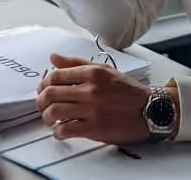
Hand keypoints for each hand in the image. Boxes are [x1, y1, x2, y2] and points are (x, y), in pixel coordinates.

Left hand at [36, 53, 151, 144]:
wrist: (150, 110)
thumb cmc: (128, 91)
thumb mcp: (105, 70)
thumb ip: (77, 64)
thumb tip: (54, 58)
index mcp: (92, 72)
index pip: (55, 75)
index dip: (44, 83)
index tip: (44, 88)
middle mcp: (90, 89)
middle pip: (50, 93)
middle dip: (41, 100)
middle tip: (43, 104)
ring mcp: (91, 109)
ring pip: (54, 112)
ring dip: (47, 117)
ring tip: (50, 118)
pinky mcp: (94, 128)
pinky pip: (65, 130)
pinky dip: (58, 132)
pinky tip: (62, 130)